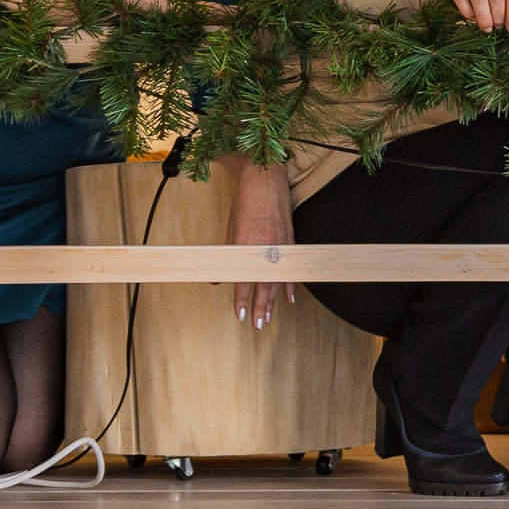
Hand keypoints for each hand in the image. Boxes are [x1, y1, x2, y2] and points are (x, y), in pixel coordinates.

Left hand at [225, 160, 296, 329]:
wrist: (265, 183)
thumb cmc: (245, 204)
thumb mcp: (230, 231)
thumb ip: (226, 258)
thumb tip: (219, 279)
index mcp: (247, 246)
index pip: (244, 280)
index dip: (242, 299)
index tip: (240, 315)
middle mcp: (265, 249)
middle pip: (264, 285)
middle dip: (261, 307)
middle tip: (258, 325)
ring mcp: (280, 247)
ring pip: (278, 280)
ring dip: (274, 301)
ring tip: (269, 317)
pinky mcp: (289, 242)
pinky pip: (290, 269)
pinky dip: (290, 284)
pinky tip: (289, 298)